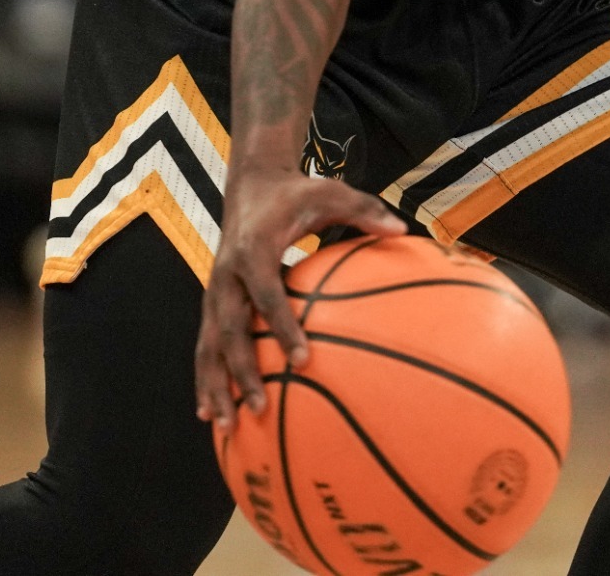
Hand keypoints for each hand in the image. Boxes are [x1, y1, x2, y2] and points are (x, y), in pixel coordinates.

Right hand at [194, 167, 403, 428]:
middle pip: (230, 329)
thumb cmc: (298, 192)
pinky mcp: (212, 301)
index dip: (281, 326)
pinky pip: (205, 344)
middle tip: (261, 407)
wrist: (251, 184)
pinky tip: (210, 413)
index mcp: (254, 249)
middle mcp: (226, 273)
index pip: (266, 293)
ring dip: (214, 385)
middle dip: (242, 371)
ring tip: (226, 425)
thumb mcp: (332, 192)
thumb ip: (365, 210)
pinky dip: (205, 378)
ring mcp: (215, 290)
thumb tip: (403, 228)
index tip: (303, 360)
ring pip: (208, 344)